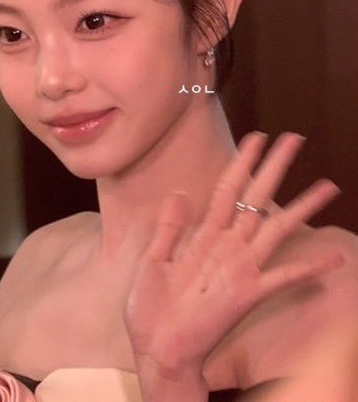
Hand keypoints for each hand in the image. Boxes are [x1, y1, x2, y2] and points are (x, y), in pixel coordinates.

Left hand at [124, 131, 343, 379]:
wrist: (156, 349)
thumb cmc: (152, 308)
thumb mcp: (153, 260)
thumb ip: (168, 228)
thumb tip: (179, 193)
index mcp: (205, 235)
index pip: (227, 189)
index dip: (242, 162)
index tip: (257, 137)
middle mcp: (228, 246)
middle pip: (256, 198)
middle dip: (274, 168)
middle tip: (294, 139)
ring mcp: (241, 268)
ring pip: (275, 228)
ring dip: (301, 206)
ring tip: (326, 185)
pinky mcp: (248, 294)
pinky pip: (283, 279)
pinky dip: (309, 269)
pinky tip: (334, 260)